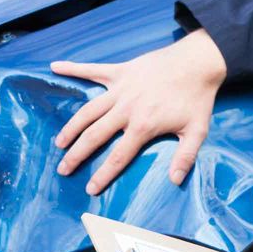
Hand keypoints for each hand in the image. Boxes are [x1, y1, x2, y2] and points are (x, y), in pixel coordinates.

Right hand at [51, 28, 226, 194]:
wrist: (198, 62)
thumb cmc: (198, 97)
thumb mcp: (197, 131)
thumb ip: (185, 157)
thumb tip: (175, 180)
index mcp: (143, 126)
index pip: (118, 156)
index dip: (103, 174)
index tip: (90, 189)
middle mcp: (126, 109)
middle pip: (94, 135)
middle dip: (77, 154)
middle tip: (63, 169)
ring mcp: (121, 88)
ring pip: (88, 110)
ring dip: (72, 126)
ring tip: (60, 142)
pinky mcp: (121, 71)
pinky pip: (92, 69)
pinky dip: (73, 68)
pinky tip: (54, 67)